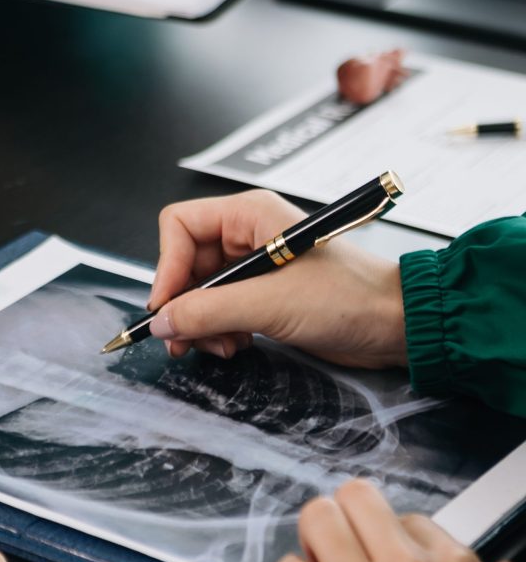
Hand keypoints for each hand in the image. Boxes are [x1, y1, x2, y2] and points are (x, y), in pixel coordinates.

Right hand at [148, 190, 406, 366]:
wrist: (398, 326)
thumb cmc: (351, 298)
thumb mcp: (270, 304)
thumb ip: (209, 312)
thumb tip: (163, 321)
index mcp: (249, 215)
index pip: (180, 226)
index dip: (167, 266)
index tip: (166, 307)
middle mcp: (246, 235)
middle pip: (185, 263)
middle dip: (184, 304)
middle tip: (183, 339)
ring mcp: (254, 266)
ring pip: (199, 291)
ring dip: (200, 323)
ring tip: (219, 346)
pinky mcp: (262, 295)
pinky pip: (219, 309)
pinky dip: (218, 331)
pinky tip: (236, 345)